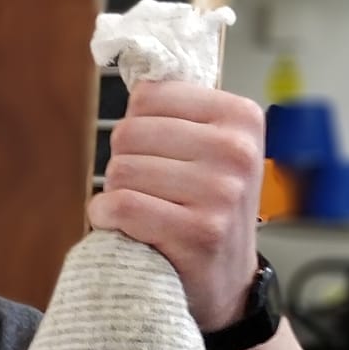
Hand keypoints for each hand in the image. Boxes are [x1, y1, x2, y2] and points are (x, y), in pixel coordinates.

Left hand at [87, 80, 265, 331]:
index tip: (159, 154)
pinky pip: (120, 206)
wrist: (227, 282)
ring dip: (116, 195)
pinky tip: (125, 229)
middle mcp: (237, 150)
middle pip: (129, 133)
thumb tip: (135, 67)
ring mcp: (221, 192)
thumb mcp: (207, 149)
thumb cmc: (205, 207)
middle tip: (151, 191)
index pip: (149, 96)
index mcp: (241, 117)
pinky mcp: (198, 232)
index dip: (137, 129)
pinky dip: (107, 219)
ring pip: (121, 171)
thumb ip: (175, 111)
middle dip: (125, 164)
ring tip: (145, 212)